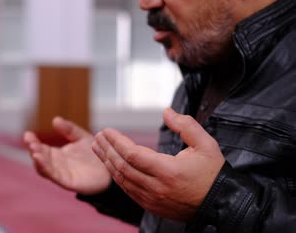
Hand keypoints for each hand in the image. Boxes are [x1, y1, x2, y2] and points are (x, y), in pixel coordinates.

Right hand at [24, 117, 110, 194]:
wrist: (110, 169)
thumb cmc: (94, 155)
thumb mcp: (81, 137)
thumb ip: (69, 129)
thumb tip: (55, 119)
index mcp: (56, 154)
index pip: (40, 147)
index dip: (32, 141)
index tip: (27, 134)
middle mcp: (56, 164)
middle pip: (39, 157)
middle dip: (33, 149)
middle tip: (30, 141)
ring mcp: (61, 174)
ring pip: (44, 169)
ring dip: (38, 160)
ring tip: (34, 151)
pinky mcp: (69, 182)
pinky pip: (55, 177)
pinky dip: (47, 170)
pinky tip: (43, 162)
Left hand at [92, 108, 224, 220]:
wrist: (220, 204)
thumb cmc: (213, 174)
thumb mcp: (206, 145)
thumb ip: (186, 125)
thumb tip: (167, 112)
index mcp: (168, 171)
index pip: (133, 154)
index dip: (117, 142)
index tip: (107, 131)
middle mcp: (156, 187)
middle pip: (123, 167)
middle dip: (107, 150)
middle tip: (98, 137)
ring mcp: (152, 199)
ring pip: (122, 180)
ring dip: (108, 163)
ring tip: (98, 148)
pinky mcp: (151, 206)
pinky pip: (128, 190)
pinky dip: (117, 176)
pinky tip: (111, 165)